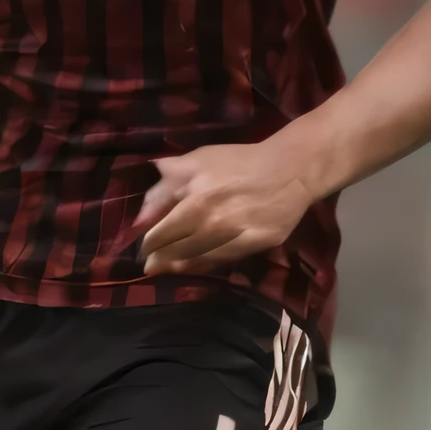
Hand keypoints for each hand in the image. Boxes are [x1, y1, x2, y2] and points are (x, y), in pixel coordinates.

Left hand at [135, 137, 319, 274]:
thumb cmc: (239, 162)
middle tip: (150, 263)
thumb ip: (166, 185)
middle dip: (158, 258)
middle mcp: (210, 222)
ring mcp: (233, 236)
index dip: (146, 244)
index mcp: (193, 200)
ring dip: (177, 266)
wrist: (289, 169)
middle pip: (174, 251)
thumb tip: (142, 214)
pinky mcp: (253, 245)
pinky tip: (195, 266)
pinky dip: (203, 266)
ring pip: (196, 260)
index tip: (141, 248)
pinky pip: (221, 261)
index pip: (158, 234)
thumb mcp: (197, 161)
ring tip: (166, 268)